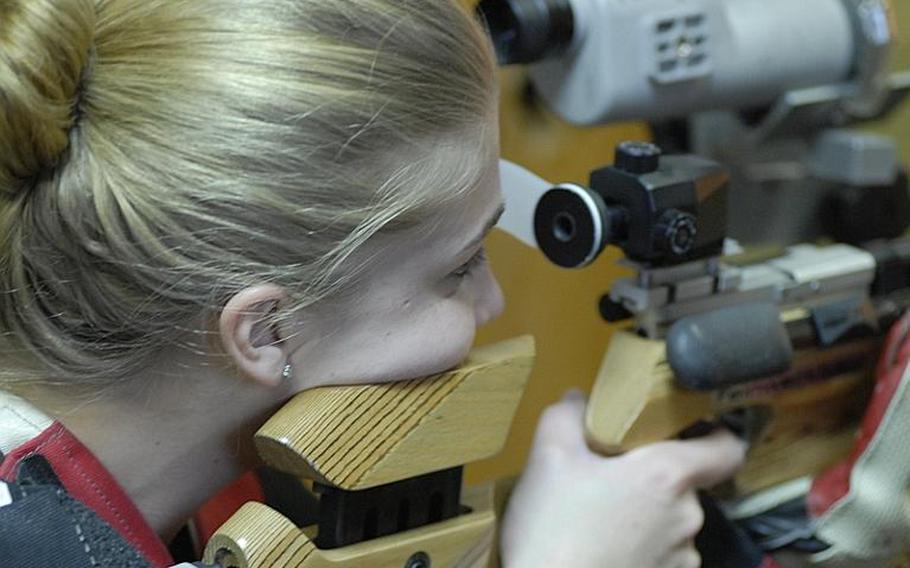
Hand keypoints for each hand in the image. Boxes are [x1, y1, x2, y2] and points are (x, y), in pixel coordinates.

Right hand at [500, 390, 746, 567]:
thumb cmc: (553, 528)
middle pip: (686, 485)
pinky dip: (642, 551)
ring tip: (600, 520)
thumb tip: (578, 398)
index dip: (715, 434)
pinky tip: (605, 551)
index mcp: (668, 476)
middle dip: (653, 479)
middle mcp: (688, 517)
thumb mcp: (548, 458)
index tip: (690, 429)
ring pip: (672, 523)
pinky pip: (664, 557)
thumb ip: (566, 416)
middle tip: (610, 477)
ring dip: (647, 518)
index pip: (727, 449)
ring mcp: (683, 559)